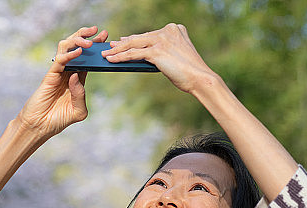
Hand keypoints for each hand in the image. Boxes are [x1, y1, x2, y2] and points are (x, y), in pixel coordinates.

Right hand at [17, 26, 107, 138]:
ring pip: (67, 48)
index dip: (96, 48)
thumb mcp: (78, 111)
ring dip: (78, 41)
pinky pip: (60, 60)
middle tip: (98, 31)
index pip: (88, 59)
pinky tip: (78, 52)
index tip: (106, 38)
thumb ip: (81, 95)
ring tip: (89, 42)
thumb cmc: (58, 120)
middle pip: (77, 48)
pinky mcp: (50, 75)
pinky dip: (69, 54)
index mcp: (77, 80)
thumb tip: (76, 76)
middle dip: (87, 37)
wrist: (40, 126)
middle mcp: (68, 72)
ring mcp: (58, 72)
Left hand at [101, 23, 216, 95]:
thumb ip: (164, 51)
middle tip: (110, 47)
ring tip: (106, 54)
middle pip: (139, 38)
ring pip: (134, 44)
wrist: (200, 78)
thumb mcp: (177, 56)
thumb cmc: (190, 72)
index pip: (149, 35)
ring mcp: (162, 40)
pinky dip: (120, 57)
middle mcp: (167, 31)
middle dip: (123, 44)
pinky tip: (111, 60)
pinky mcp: (157, 51)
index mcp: (175, 29)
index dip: (134, 39)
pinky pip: (133, 54)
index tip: (123, 41)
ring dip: (117, 50)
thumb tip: (146, 55)